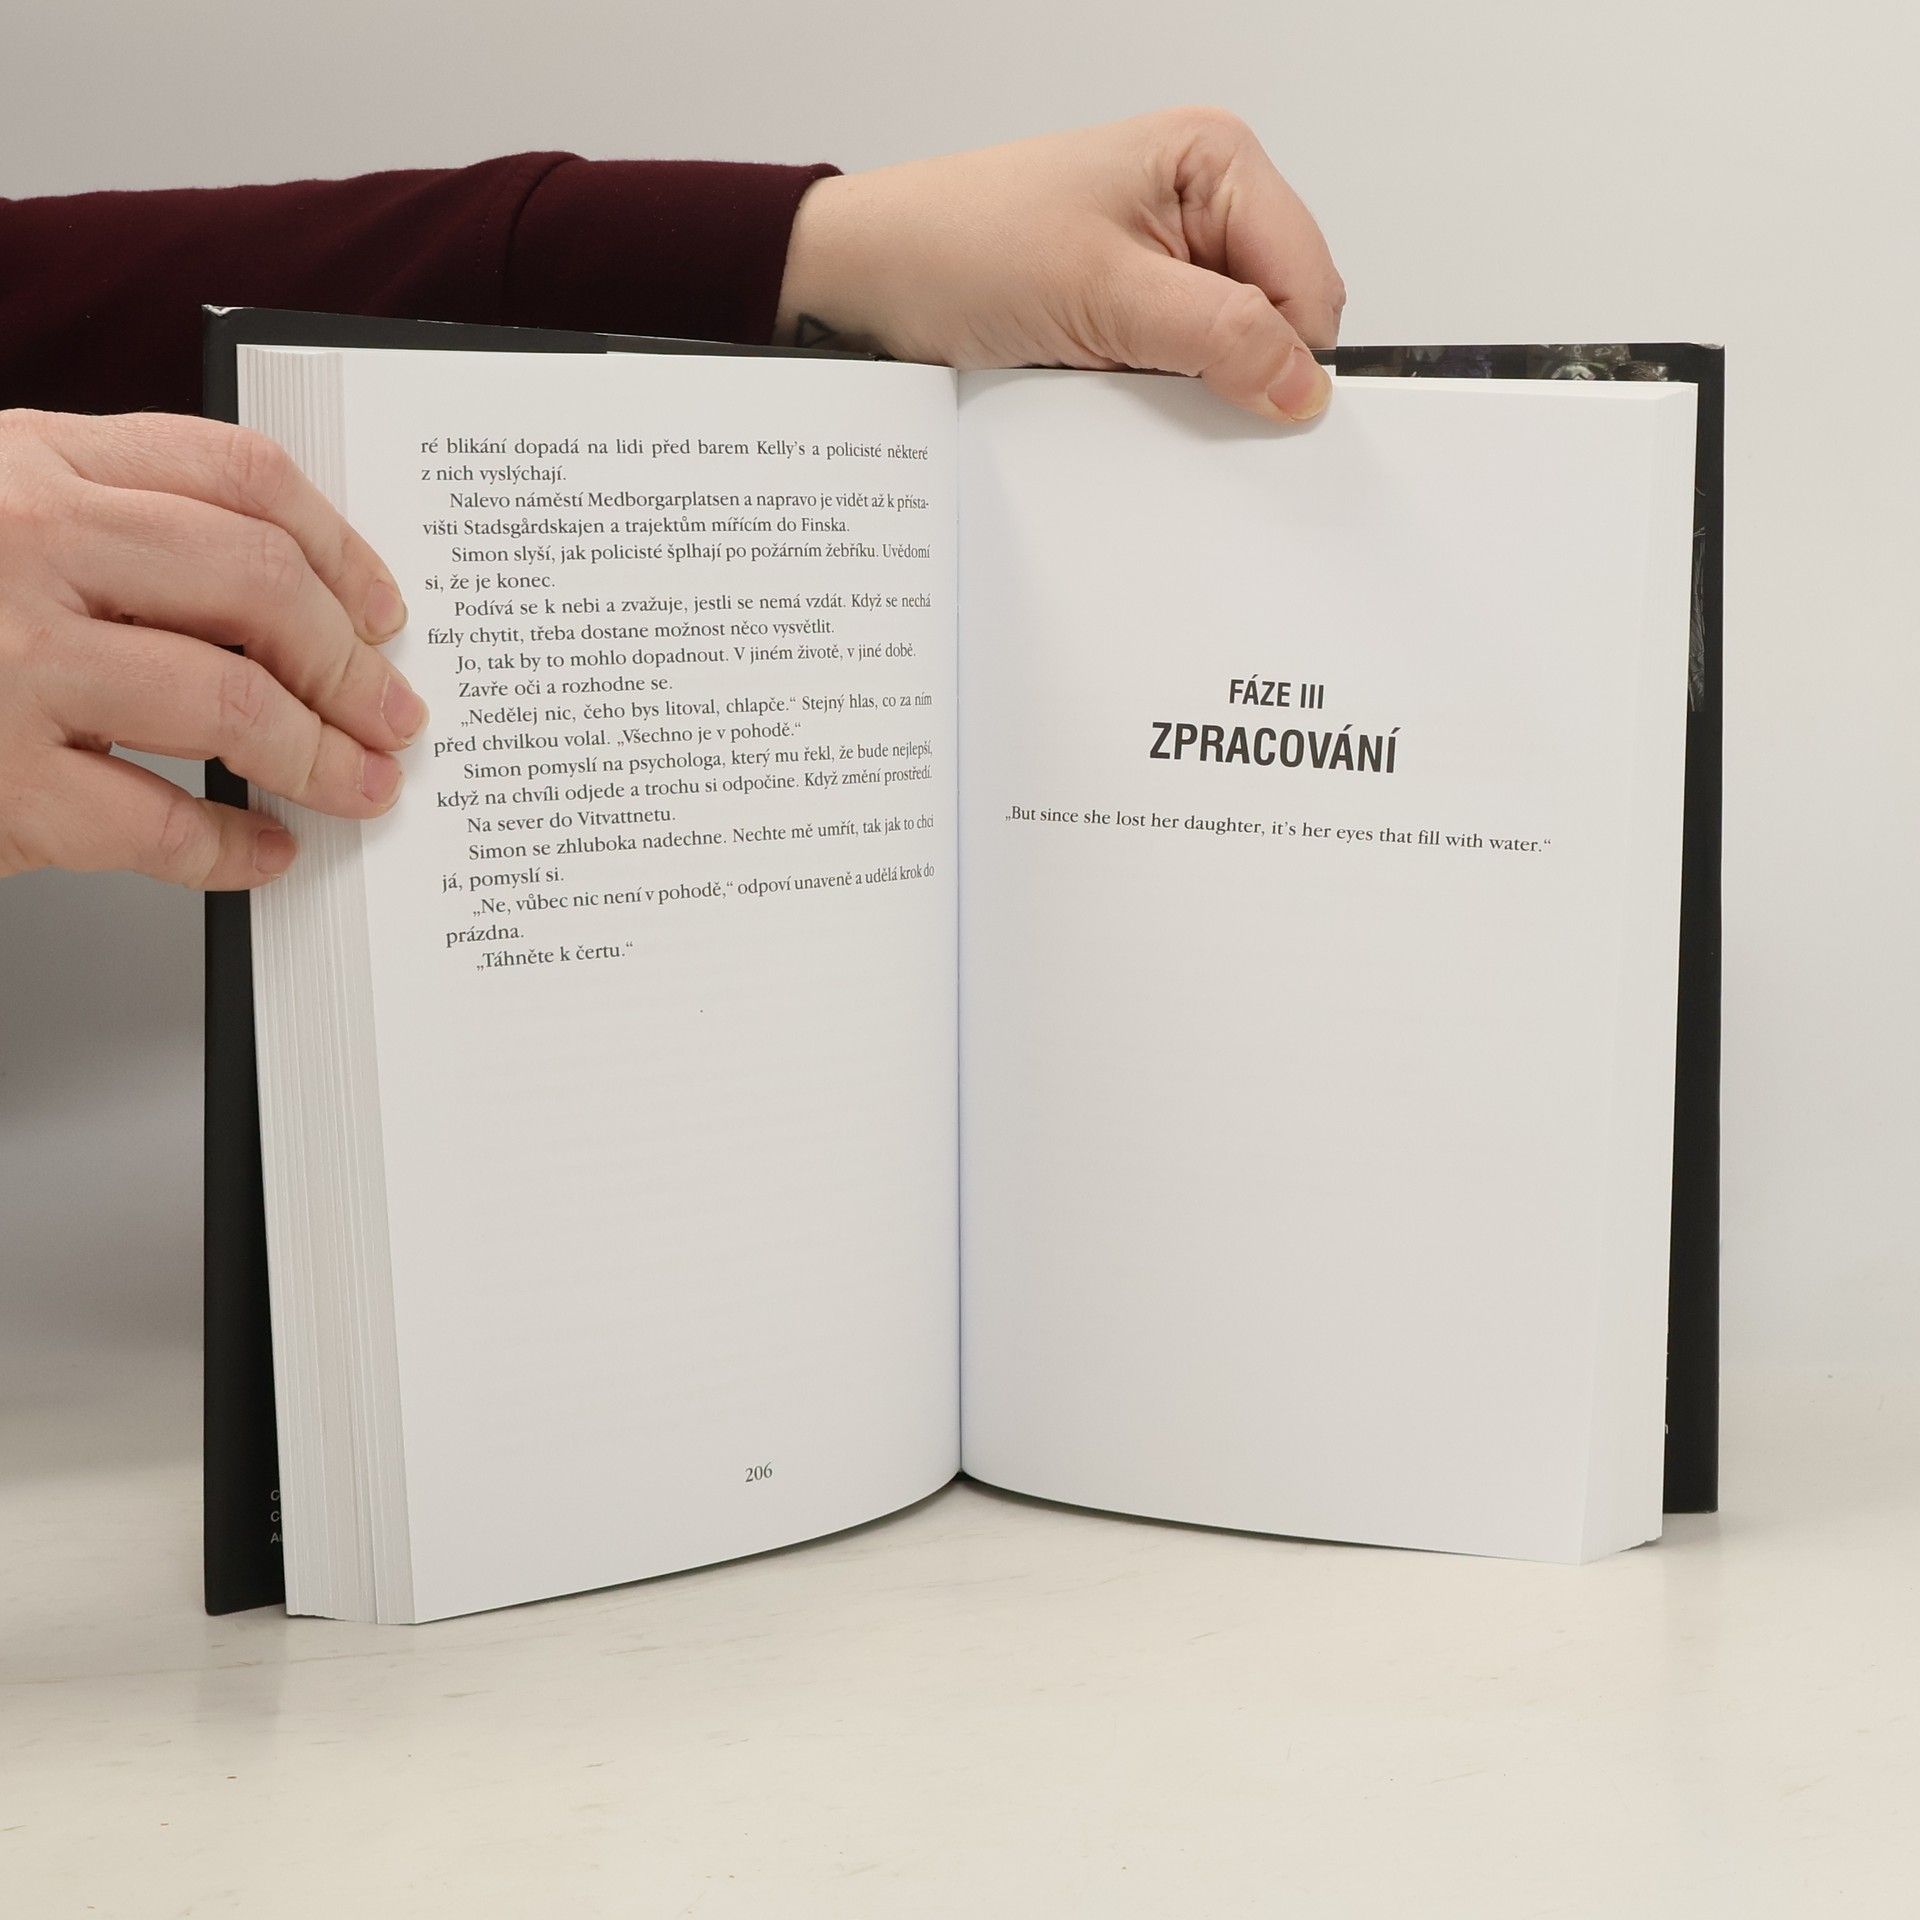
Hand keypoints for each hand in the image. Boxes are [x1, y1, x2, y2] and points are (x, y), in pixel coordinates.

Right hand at [0, 409, 423, 889]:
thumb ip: (114, 524)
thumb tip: (296, 601)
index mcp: (34, 463)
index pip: (240, 478)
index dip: (343, 550)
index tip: (385, 610)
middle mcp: (24, 544)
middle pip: (260, 586)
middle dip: (353, 664)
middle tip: (393, 713)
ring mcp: (7, 663)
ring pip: (230, 701)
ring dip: (322, 757)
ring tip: (360, 785)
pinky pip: (161, 825)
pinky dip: (235, 850)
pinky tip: (264, 851)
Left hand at [776, 107, 1344, 423]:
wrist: (871, 276)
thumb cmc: (963, 246)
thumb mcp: (1105, 294)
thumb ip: (1219, 336)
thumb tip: (1302, 384)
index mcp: (1216, 160)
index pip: (1310, 281)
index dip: (1289, 354)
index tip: (1252, 409)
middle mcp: (1201, 202)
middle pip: (1280, 317)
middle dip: (1238, 369)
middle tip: (1164, 386)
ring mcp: (1167, 259)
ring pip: (1232, 352)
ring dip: (1190, 385)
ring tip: (1119, 376)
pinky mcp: (1133, 308)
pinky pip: (1181, 368)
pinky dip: (1155, 392)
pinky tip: (1108, 386)